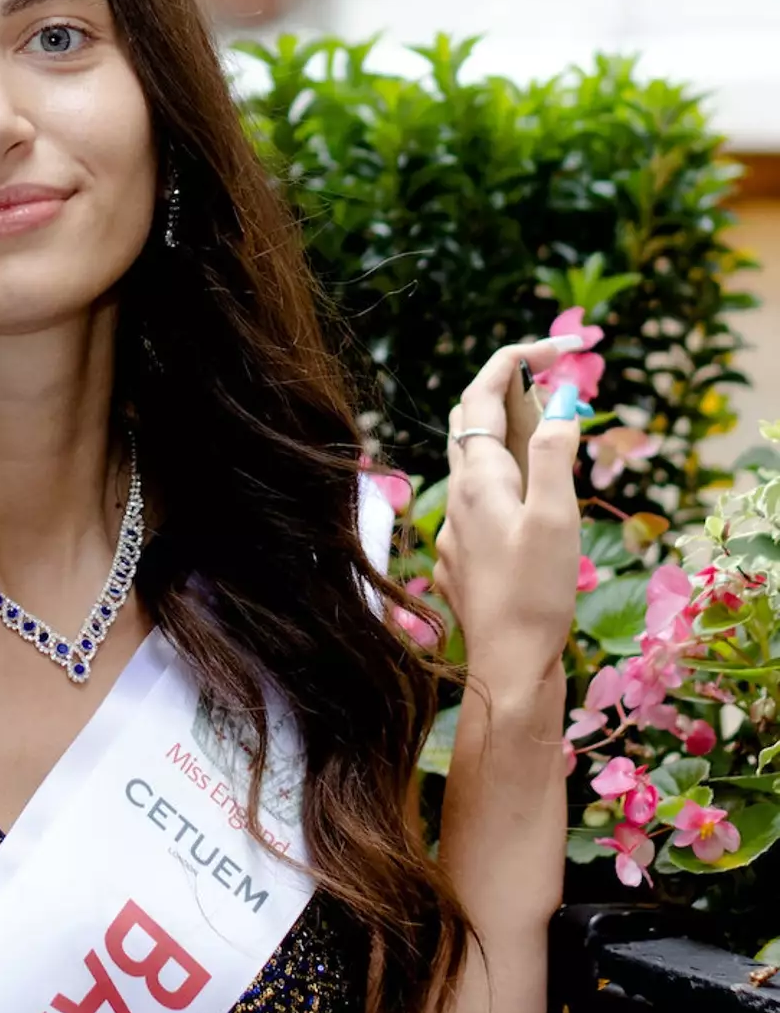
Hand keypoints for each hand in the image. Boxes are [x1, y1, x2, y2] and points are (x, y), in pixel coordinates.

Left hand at [431, 339, 582, 698]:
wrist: (507, 666)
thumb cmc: (536, 594)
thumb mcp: (557, 516)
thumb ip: (555, 454)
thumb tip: (559, 401)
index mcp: (479, 479)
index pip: (483, 394)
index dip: (516, 358)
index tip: (559, 346)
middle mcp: (456, 498)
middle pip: (472, 423)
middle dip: (511, 392)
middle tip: (558, 386)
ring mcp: (453, 531)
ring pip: (473, 464)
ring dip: (508, 439)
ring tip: (552, 438)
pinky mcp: (460, 560)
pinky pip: (477, 504)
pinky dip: (505, 483)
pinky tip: (531, 506)